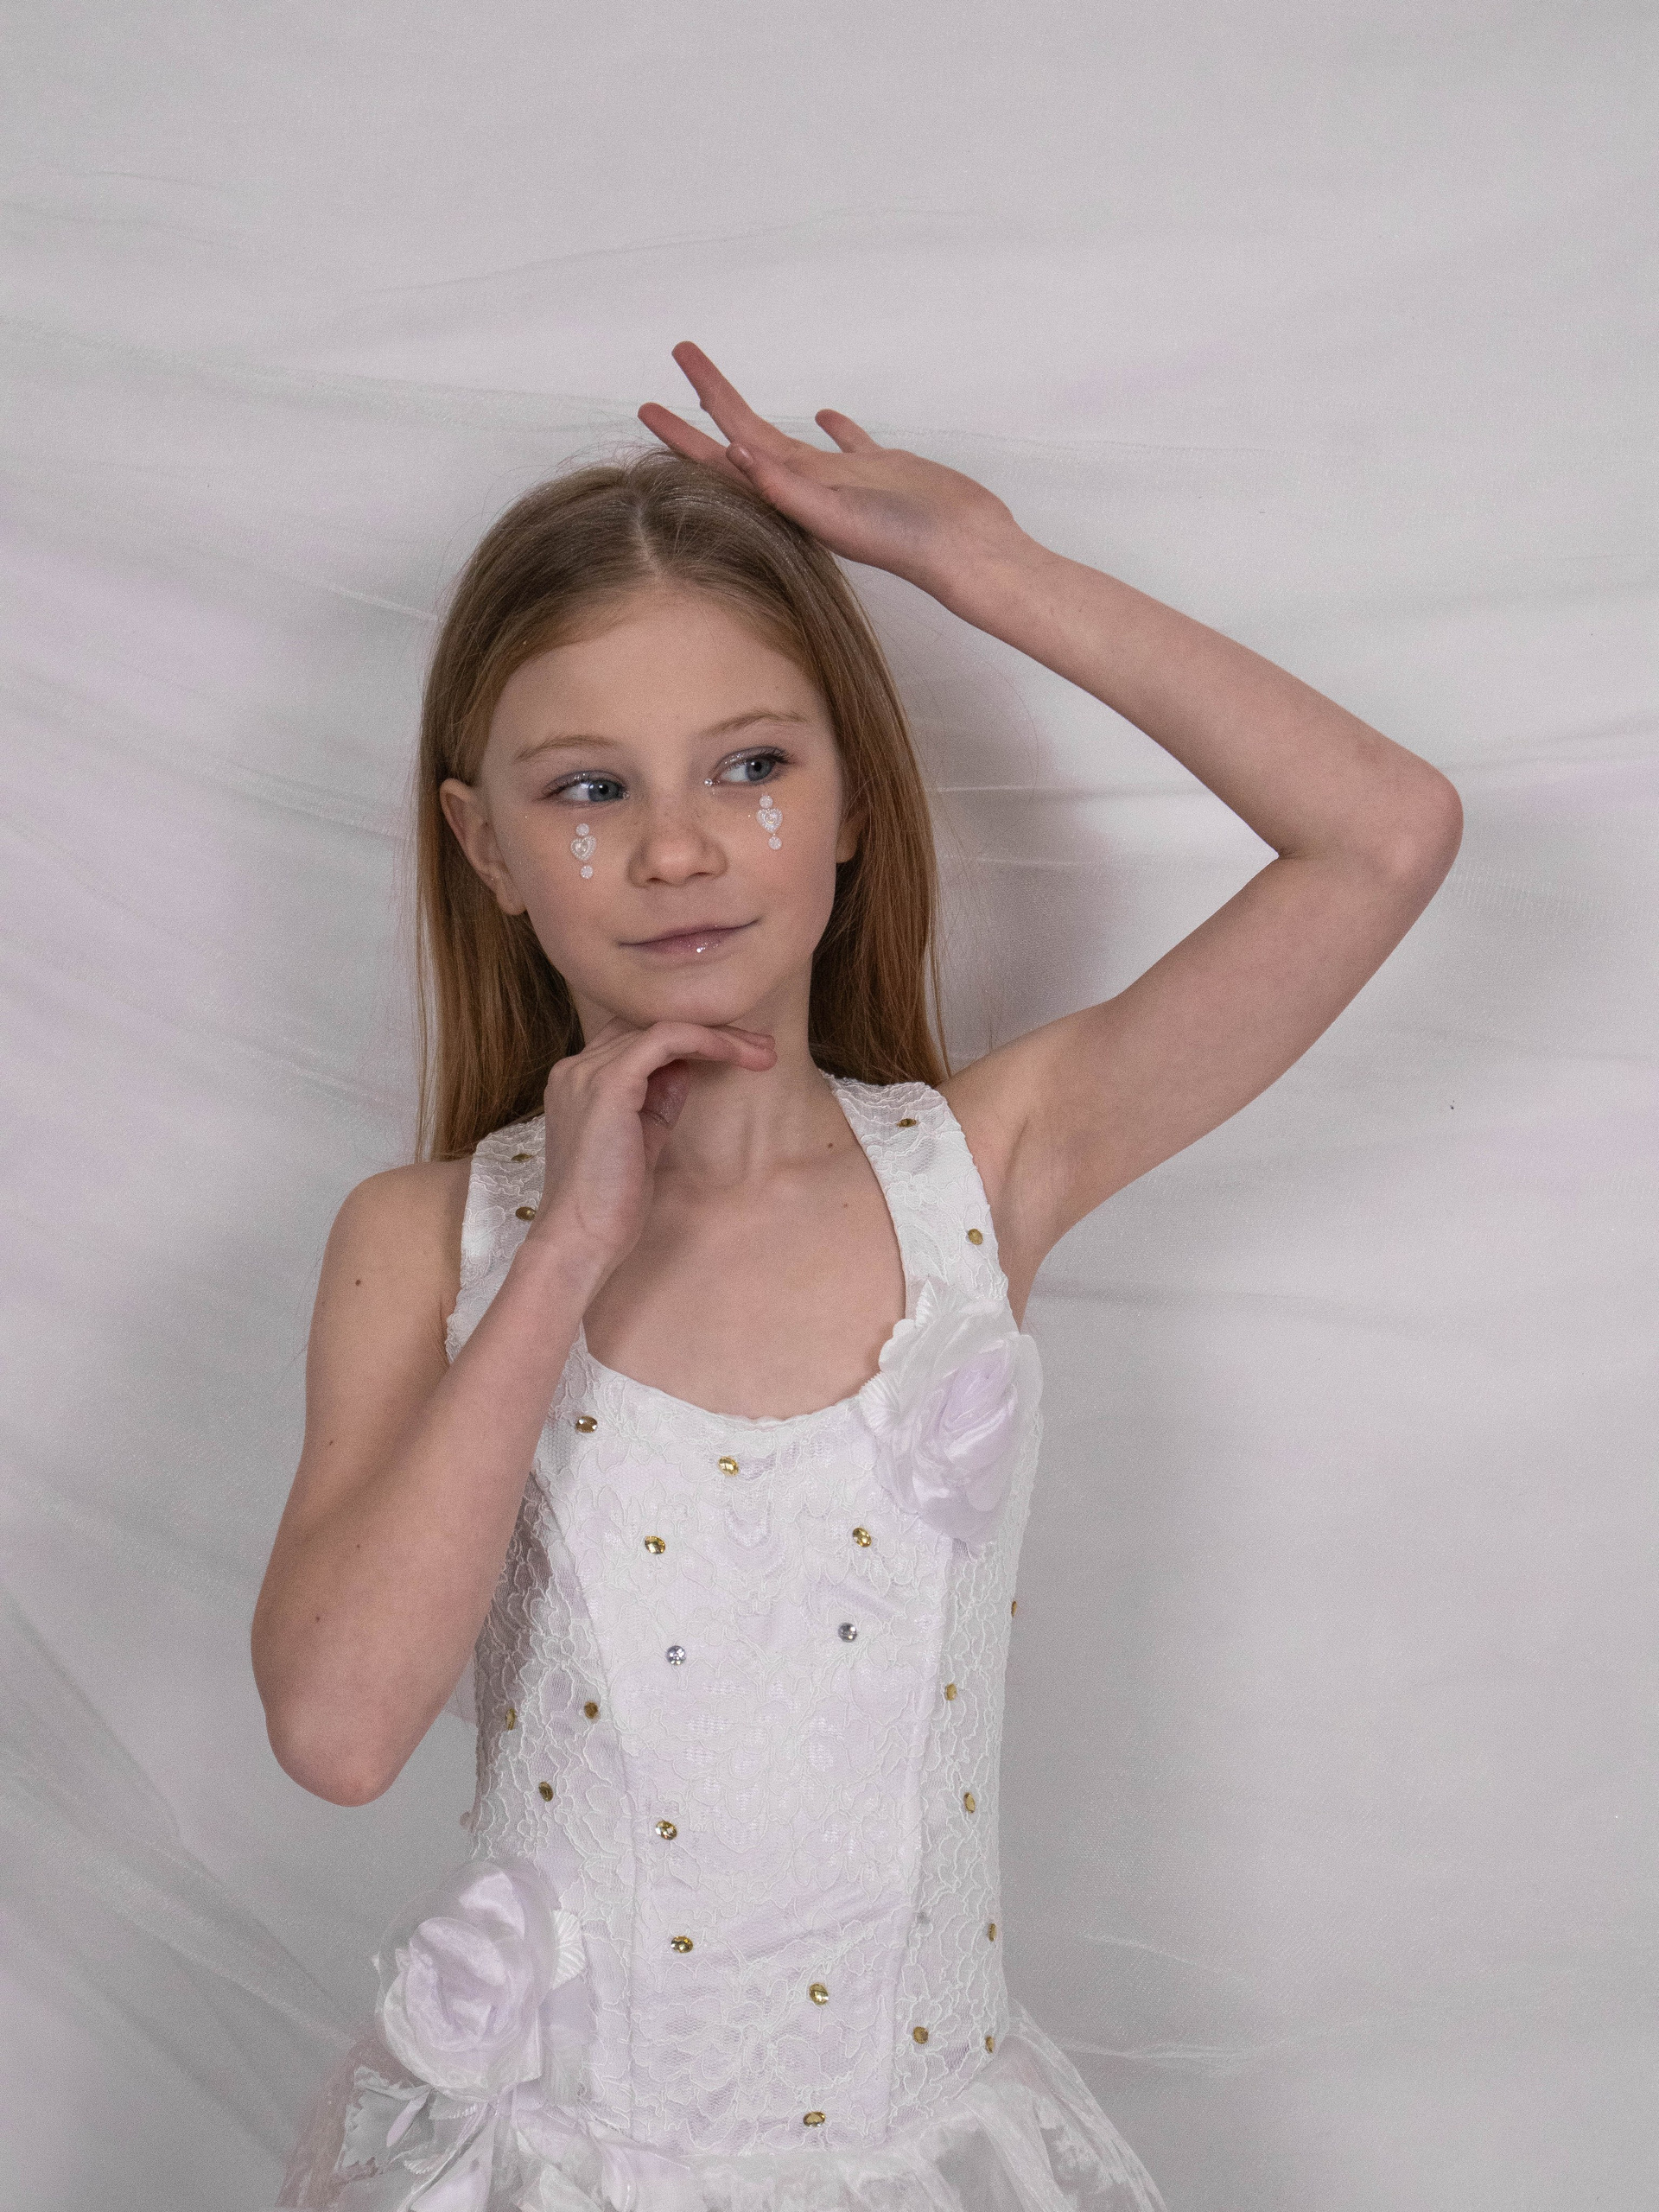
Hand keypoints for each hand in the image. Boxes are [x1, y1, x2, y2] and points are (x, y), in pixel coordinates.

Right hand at [527, 1017, 775, 1282]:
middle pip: (652, 1023)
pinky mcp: (609, 1084)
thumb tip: (685, 1068)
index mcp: (578, 1082)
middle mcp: (576, 1068)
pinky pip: (668, 1039)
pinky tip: (739, 1054)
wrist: (579, 1241)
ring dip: (722, 1036)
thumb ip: (657, 1101)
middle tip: (762, 1047)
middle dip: (713, 1030)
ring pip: (665, 1026)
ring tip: (764, 1052)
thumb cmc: (610, 1205)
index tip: (737, 1053)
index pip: (636, 1036)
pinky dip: (708, 1042)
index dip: (689, 1037)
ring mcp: (588, 1072)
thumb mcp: (642, 1141)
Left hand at [638, 341, 1028, 601]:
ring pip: (787, 441)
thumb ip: (788, 488)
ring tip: (724, 393)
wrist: (967, 550)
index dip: (683, 434)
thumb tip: (737, 455)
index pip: (723, 460)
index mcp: (790, 500)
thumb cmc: (905, 542)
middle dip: (709, 401)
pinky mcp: (882, 471)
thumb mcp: (839, 515)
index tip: (647, 403)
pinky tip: (825, 414)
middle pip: (744, 439)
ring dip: (753, 417)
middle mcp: (809, 489)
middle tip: (681, 354)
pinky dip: (833, 428)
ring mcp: (845, 480)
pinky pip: (847, 444)